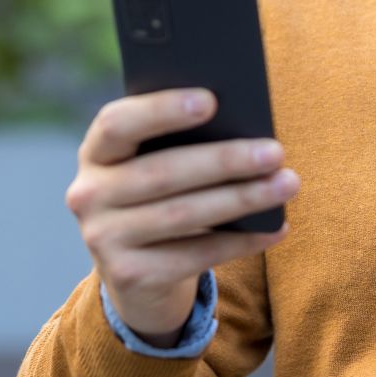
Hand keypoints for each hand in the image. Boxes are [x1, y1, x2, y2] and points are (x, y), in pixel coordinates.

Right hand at [66, 88, 295, 341]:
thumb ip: (178, 143)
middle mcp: (88, 195)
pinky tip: (275, 228)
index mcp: (95, 153)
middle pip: (162, 172)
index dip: (161, 110)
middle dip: (224, 160)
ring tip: (287, 184)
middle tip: (275, 152)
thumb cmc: (160, 199)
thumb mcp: (154, 166)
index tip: (211, 100)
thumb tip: (243, 127)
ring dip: (243, 198)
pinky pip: (196, 255)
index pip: (117, 123)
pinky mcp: (130, 276)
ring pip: (184, 215)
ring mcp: (103, 239)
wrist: (137, 276)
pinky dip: (241, 241)